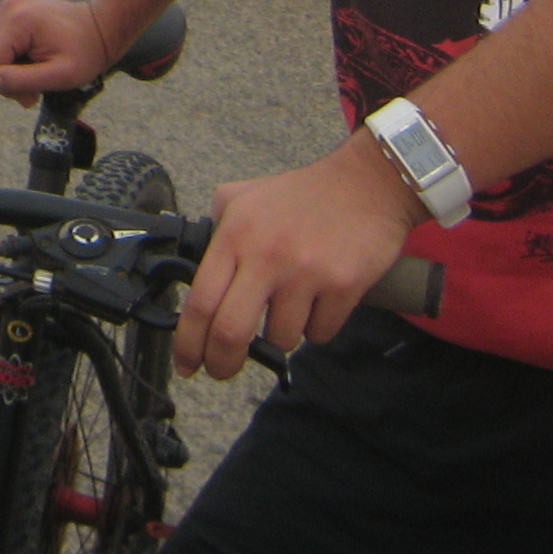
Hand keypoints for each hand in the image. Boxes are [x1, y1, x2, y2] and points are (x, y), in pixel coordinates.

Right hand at [0, 0, 115, 104]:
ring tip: (37, 67)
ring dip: (10, 66)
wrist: (101, 25)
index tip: (32, 92)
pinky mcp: (11, 8)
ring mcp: (8, 5)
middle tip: (36, 83)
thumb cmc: (86, 52)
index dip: (5, 83)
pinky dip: (12, 54)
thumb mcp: (58, 75)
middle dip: (7, 75)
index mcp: (17, 21)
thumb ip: (21, 80)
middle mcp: (7, 7)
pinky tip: (33, 55)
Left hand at [171, 134, 421, 380]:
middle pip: (231, 332)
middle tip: (221, 370)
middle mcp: (266, 255)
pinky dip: (317, 328)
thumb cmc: (302, 194)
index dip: (188, 342)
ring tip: (289, 307)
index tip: (186, 364)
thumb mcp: (242, 196)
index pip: (200, 301)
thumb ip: (216, 229)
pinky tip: (319, 302)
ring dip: (280, 335)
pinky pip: (320, 333)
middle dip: (221, 363)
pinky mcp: (343, 286)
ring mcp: (306, 273)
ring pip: (281, 338)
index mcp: (235, 235)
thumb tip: (194, 268)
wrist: (365, 183)